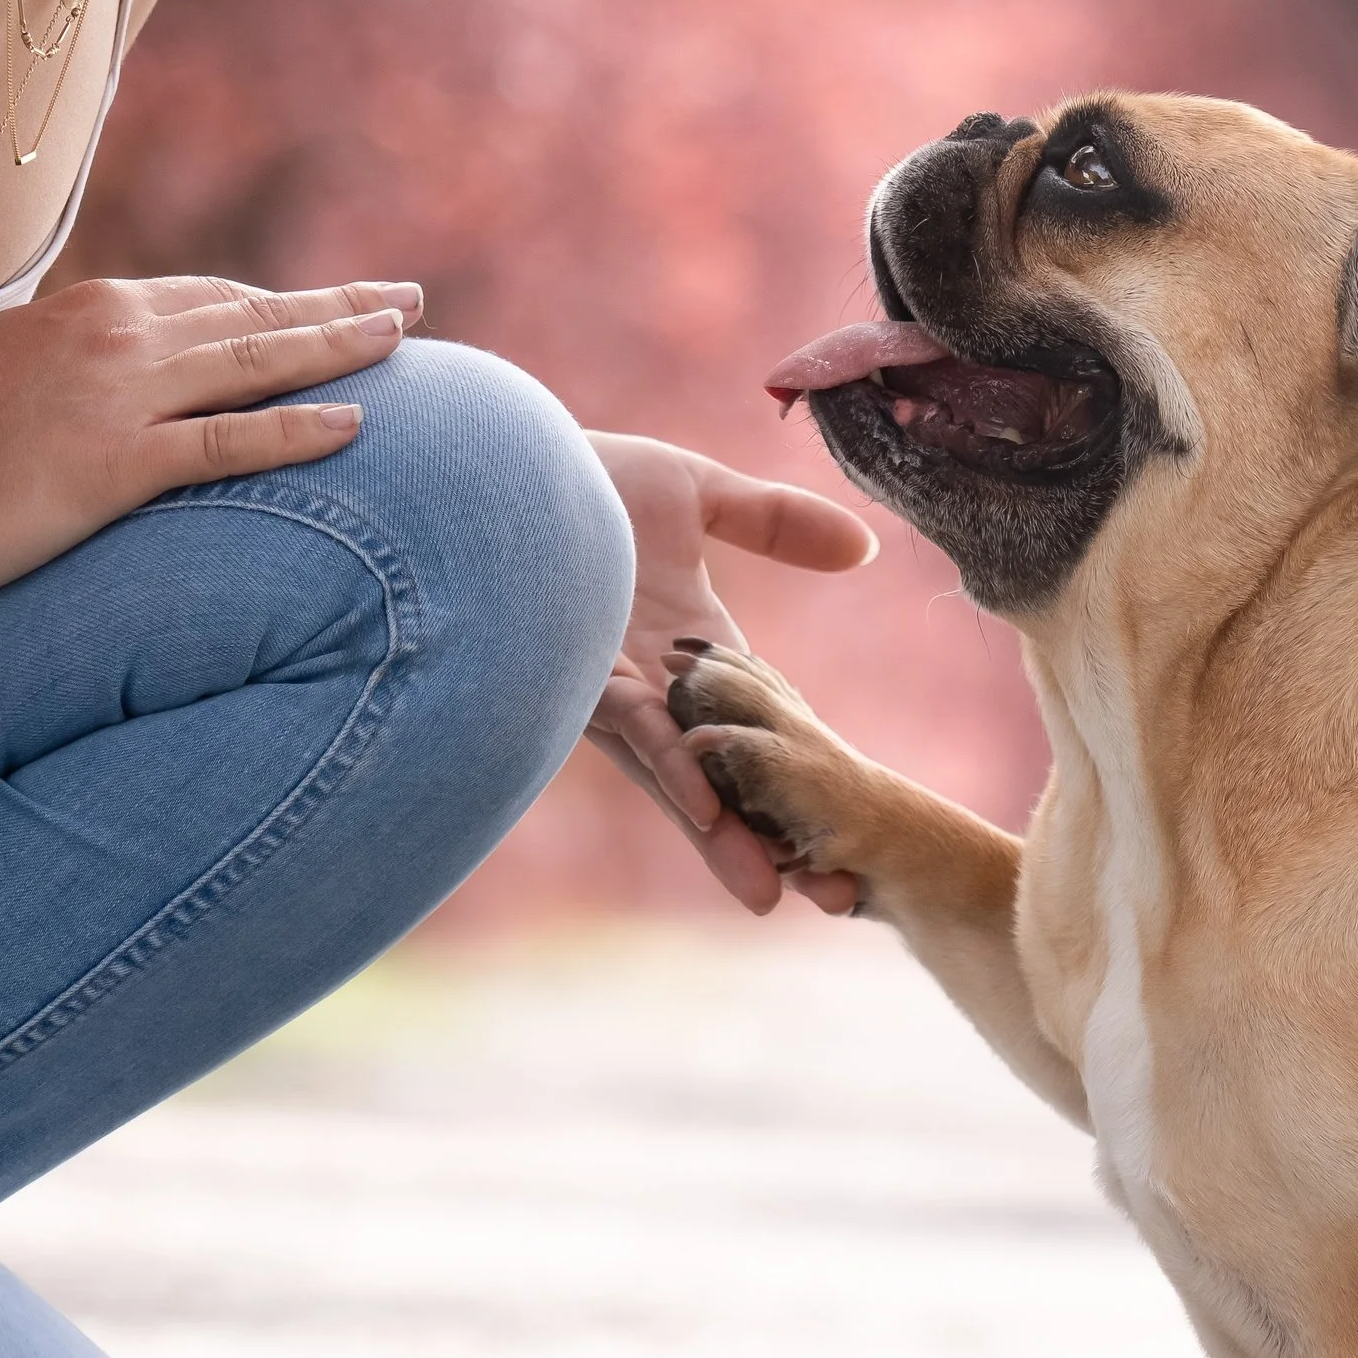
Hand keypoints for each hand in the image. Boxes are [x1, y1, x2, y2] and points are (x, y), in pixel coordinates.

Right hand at [0, 272, 422, 599]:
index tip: (329, 301)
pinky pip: (230, 441)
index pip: (208, 298)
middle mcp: (113, 335)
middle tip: (406, 300)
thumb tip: (90, 376)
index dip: (278, 301)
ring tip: (403, 340)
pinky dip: (297, 429)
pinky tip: (355, 426)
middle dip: (336, 306)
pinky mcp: (117, 462)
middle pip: (252, 314)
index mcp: (86, 310)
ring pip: (258, 360)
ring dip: (339, 347)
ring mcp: (118, 395)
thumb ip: (59, 362)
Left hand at [582, 430, 875, 913]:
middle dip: (760, 835)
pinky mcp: (574, 678)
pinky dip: (673, 767)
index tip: (842, 828)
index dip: (798, 772)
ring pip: (676, 770)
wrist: (494, 462)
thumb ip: (776, 523)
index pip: (756, 724)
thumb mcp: (697, 492)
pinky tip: (706, 807)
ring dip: (720, 831)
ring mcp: (611, 689)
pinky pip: (634, 729)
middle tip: (821, 895)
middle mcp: (650, 686)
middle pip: (719, 772)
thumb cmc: (580, 473)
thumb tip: (863, 549)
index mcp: (684, 650)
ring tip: (767, 892)